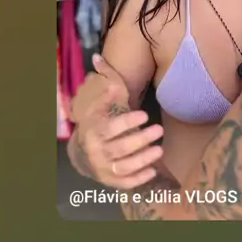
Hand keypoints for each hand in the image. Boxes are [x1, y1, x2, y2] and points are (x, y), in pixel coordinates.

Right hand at [73, 55, 163, 189]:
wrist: (82, 153)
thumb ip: (102, 83)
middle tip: (159, 130)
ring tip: (160, 150)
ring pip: (124, 167)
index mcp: (95, 131)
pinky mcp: (110, 181)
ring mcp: (104, 169)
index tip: (144, 114)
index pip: (112, 128)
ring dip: (143, 159)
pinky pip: (125, 183)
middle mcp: (97, 152)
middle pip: (121, 148)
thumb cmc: (96, 124)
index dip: (128, 122)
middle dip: (141, 139)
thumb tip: (98, 58)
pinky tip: (153, 170)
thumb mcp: (96, 105)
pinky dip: (139, 179)